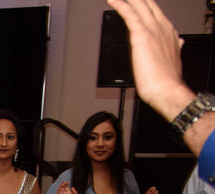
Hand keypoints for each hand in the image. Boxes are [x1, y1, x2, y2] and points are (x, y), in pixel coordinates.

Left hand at [105, 0, 190, 120]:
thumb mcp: (172, 58)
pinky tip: (112, 1)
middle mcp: (162, 27)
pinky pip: (130, 15)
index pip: (155, 12)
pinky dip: (120, 5)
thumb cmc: (166, 80)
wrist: (167, 89)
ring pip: (139, 5)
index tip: (137, 1)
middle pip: (148, 4)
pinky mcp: (141, 35)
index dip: (145, 4)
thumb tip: (176, 43)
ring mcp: (153, 30)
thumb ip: (172, 47)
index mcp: (169, 32)